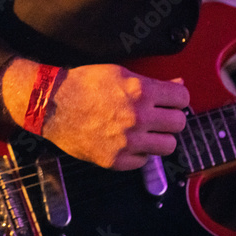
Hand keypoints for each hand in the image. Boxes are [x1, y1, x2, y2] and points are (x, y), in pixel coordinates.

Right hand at [0, 60, 189, 170]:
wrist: (52, 105)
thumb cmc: (84, 85)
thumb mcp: (119, 74)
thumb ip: (152, 82)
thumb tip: (178, 85)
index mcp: (140, 91)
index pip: (182, 98)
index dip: (177, 98)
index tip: (170, 101)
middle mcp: (138, 117)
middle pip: (180, 123)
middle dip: (171, 118)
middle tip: (159, 117)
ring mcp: (128, 141)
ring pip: (168, 146)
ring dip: (160, 138)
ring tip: (146, 132)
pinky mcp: (117, 160)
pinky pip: (144, 161)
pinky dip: (139, 153)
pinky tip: (127, 142)